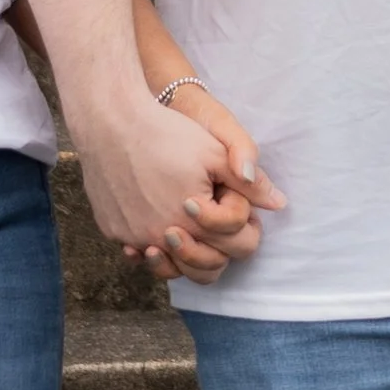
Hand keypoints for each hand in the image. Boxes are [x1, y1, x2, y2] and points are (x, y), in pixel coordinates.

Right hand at [72, 88, 280, 286]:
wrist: (110, 121)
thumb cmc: (166, 132)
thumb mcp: (215, 152)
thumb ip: (248, 183)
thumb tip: (279, 204)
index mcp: (196, 224)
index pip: (236, 247)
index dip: (241, 224)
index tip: (228, 201)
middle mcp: (162, 239)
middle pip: (204, 269)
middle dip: (216, 249)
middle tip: (210, 221)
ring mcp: (133, 238)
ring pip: (167, 266)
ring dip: (181, 254)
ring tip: (183, 230)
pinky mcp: (112, 230)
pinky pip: (135, 248)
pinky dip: (147, 237)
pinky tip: (151, 215)